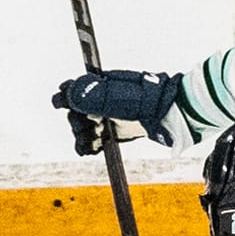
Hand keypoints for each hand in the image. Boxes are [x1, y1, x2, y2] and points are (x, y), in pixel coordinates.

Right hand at [51, 69, 180, 155]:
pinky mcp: (118, 132)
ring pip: (86, 128)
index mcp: (103, 84)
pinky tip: (89, 150)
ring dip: (82, 135)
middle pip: (78, 111)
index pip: (76, 89)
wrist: (175, 114)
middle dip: (77, 120)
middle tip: (90, 127)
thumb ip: (92, 95)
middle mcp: (104, 100)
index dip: (66, 97)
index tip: (59, 103)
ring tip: (91, 141)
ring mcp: (111, 116)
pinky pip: (97, 141)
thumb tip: (67, 92)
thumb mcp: (117, 96)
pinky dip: (90, 146)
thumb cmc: (148, 100)